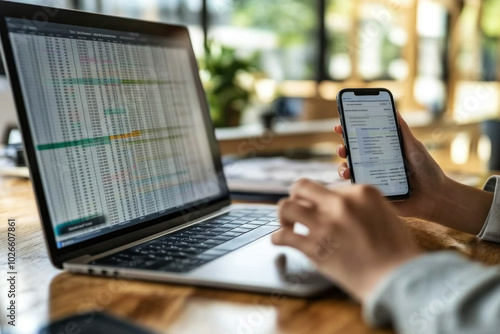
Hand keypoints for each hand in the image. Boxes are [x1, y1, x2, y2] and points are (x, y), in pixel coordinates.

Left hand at [272, 179, 421, 302]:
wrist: (397, 278)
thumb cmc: (398, 252)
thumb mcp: (387, 215)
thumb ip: (363, 206)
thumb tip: (344, 207)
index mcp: (361, 192)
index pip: (329, 187)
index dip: (323, 199)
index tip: (323, 209)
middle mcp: (339, 203)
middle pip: (302, 186)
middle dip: (296, 196)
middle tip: (298, 207)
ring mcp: (324, 224)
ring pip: (286, 207)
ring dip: (284, 216)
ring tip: (288, 224)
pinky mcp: (314, 247)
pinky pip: (283, 236)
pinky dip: (278, 238)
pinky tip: (280, 241)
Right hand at [334, 112, 446, 221]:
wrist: (436, 197)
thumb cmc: (428, 171)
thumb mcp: (414, 147)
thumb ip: (403, 131)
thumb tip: (394, 111)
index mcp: (382, 152)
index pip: (362, 139)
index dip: (349, 132)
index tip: (341, 124)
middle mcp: (375, 164)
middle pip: (351, 154)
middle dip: (342, 148)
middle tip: (342, 147)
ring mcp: (373, 179)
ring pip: (350, 171)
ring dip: (343, 166)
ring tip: (346, 165)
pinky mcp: (374, 193)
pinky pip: (358, 188)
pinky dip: (351, 182)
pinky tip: (351, 178)